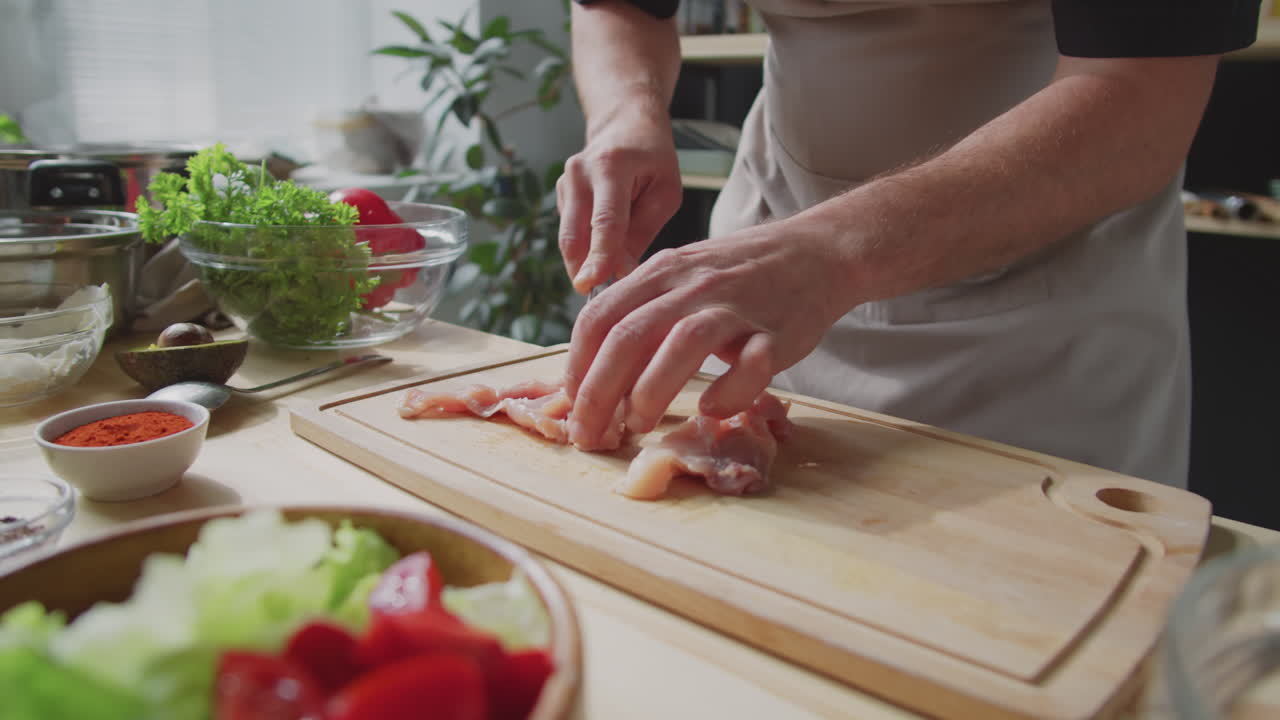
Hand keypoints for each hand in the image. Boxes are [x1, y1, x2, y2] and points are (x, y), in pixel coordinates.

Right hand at [556, 106, 681, 294]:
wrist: (624, 125)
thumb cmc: (652, 159)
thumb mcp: (665, 192)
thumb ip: (643, 231)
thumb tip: (619, 271)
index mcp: (610, 167)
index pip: (603, 221)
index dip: (599, 256)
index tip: (592, 285)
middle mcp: (579, 173)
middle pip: (573, 235)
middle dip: (582, 270)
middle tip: (598, 298)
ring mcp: (564, 183)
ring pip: (568, 239)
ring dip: (585, 262)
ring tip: (609, 273)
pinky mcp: (560, 195)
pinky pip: (571, 233)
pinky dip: (586, 249)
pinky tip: (605, 247)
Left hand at [565, 217, 854, 447]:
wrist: (816, 253)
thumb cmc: (737, 277)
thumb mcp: (680, 277)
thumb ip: (641, 312)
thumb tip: (593, 372)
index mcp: (660, 272)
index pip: (599, 317)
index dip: (576, 367)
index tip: (571, 406)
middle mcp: (692, 285)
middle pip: (628, 335)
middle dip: (599, 392)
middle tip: (591, 435)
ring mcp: (736, 307)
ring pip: (682, 343)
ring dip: (651, 391)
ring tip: (639, 426)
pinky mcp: (778, 333)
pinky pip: (751, 366)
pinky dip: (728, 393)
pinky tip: (711, 409)